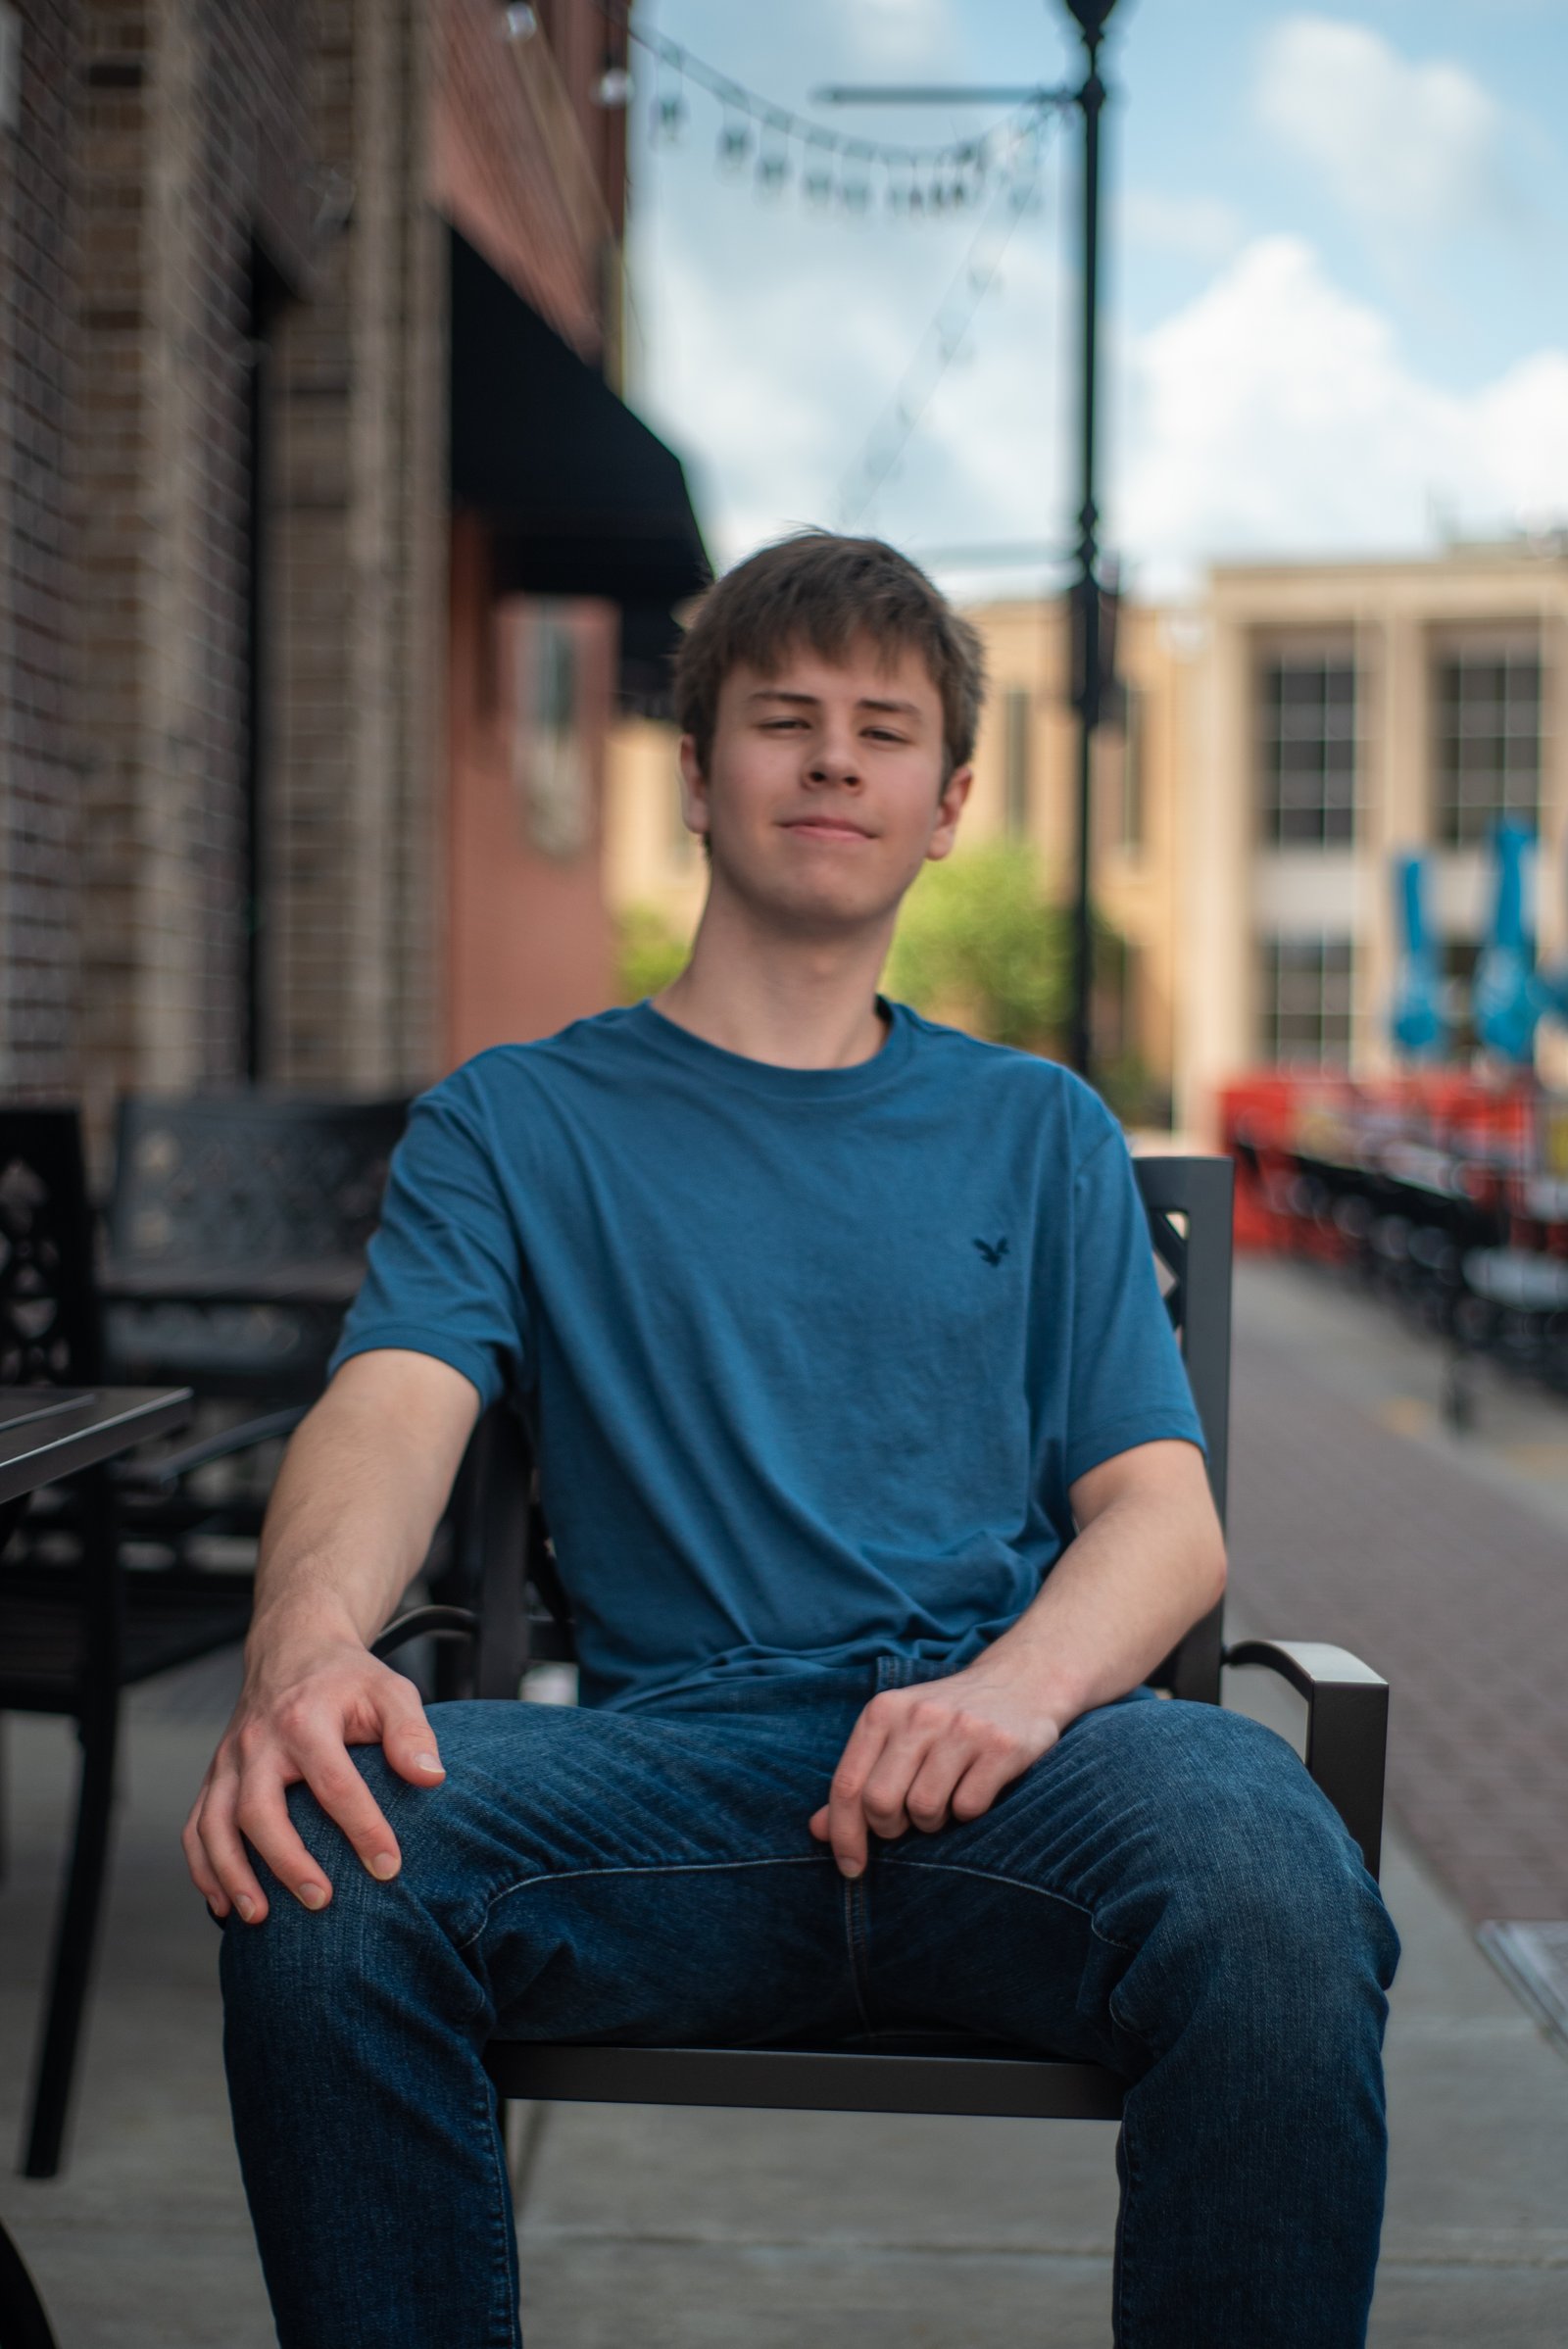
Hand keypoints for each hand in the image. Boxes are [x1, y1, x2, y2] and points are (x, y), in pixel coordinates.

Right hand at [182, 1632, 446, 1924]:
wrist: (293, 1649)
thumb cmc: (348, 1678)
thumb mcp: (390, 1690)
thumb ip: (411, 1732)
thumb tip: (431, 1777)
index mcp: (306, 1720)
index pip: (335, 1783)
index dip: (363, 1829)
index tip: (388, 1867)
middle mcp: (259, 1742)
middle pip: (259, 1809)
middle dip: (286, 1861)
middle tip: (320, 1901)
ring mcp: (230, 1760)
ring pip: (214, 1823)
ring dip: (231, 1874)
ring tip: (257, 1918)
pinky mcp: (215, 1775)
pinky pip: (195, 1826)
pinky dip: (203, 1868)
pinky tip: (221, 1905)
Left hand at [809, 1663, 1062, 1877]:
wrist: (1020, 1681)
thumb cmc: (946, 1720)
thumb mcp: (896, 1735)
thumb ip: (858, 1779)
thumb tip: (818, 1830)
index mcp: (884, 1711)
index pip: (848, 1784)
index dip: (843, 1834)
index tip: (851, 1868)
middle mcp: (919, 1716)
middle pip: (880, 1802)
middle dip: (890, 1829)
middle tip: (908, 1822)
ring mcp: (961, 1729)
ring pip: (925, 1809)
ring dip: (933, 1822)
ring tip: (944, 1799)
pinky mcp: (1000, 1747)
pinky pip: (969, 1808)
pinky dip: (968, 1814)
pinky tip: (975, 1790)